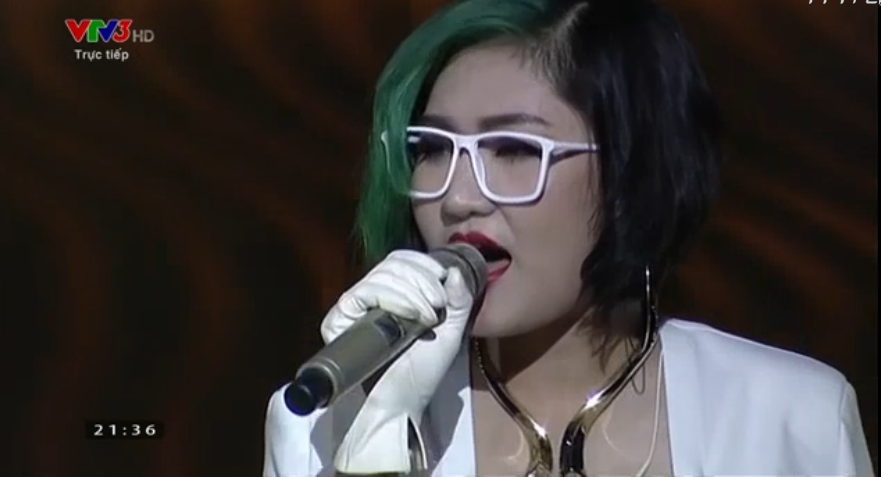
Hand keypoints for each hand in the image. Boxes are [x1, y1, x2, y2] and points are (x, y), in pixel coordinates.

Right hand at [320, 250, 474, 473]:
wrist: (399, 404)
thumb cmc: (422, 373)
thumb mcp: (450, 334)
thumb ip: (459, 302)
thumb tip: (454, 270)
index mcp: (395, 296)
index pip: (401, 260)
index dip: (423, 264)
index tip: (443, 282)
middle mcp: (371, 297)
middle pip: (392, 263)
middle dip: (422, 278)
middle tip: (438, 305)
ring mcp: (354, 307)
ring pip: (380, 275)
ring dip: (412, 290)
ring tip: (427, 317)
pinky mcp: (340, 319)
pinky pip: (364, 292)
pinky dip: (393, 298)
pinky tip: (409, 317)